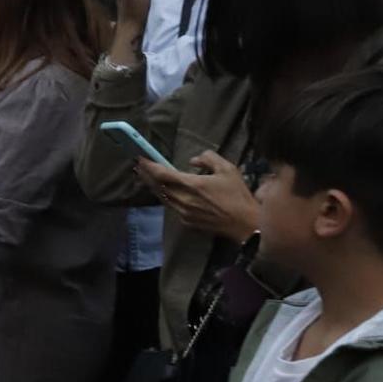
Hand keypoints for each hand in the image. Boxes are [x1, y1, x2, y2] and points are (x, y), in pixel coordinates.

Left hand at [140, 152, 257, 242]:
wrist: (244, 223)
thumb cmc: (238, 195)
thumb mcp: (228, 169)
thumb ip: (209, 159)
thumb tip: (193, 160)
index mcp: (192, 185)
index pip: (162, 174)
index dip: (149, 166)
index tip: (140, 159)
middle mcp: (183, 199)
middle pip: (157, 186)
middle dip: (146, 175)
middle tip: (138, 166)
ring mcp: (183, 213)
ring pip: (162, 198)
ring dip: (153, 187)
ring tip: (146, 177)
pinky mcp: (186, 222)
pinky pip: (171, 207)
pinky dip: (165, 197)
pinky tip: (164, 193)